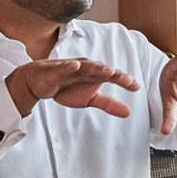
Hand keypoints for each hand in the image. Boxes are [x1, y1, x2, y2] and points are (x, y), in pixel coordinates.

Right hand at [6, 58, 140, 117]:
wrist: (40, 83)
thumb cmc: (67, 88)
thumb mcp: (89, 100)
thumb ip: (108, 104)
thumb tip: (129, 113)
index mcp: (96, 75)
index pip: (113, 77)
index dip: (124, 81)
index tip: (136, 87)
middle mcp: (87, 68)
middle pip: (103, 70)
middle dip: (115, 74)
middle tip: (127, 80)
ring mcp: (72, 68)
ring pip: (86, 66)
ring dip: (97, 67)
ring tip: (108, 71)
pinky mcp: (56, 70)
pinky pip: (64, 67)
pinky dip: (69, 66)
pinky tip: (75, 65)